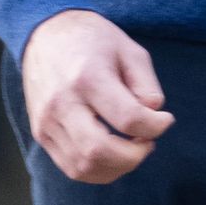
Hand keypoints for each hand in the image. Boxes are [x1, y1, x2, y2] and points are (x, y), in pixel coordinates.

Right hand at [20, 9, 172, 183]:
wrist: (45, 34)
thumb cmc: (94, 41)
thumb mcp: (130, 51)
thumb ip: (146, 86)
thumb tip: (152, 116)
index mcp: (87, 77)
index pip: (128, 119)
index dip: (156, 126)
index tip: (165, 119)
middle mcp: (62, 102)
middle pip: (100, 151)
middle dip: (134, 156)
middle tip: (148, 142)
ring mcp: (46, 121)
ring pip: (84, 167)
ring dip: (117, 168)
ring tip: (132, 148)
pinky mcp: (40, 132)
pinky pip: (71, 167)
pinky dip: (98, 170)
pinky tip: (114, 155)